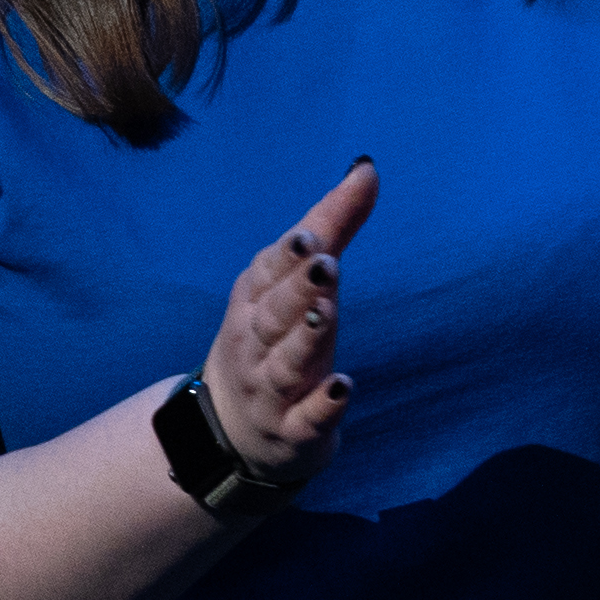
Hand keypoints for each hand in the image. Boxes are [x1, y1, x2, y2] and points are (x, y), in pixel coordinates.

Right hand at [198, 157, 378, 480]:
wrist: (233, 432)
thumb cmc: (271, 340)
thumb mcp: (293, 283)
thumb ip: (332, 227)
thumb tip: (367, 168)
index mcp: (254, 302)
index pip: (268, 274)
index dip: (288, 257)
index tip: (310, 236)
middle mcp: (257, 345)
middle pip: (276, 316)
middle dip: (298, 290)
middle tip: (325, 264)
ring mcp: (272, 391)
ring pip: (288, 364)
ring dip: (307, 339)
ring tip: (327, 313)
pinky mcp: (294, 431)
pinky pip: (307, 419)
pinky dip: (322, 405)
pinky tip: (342, 387)